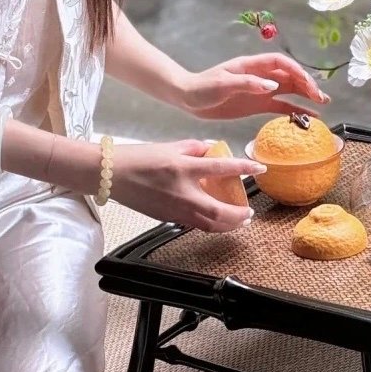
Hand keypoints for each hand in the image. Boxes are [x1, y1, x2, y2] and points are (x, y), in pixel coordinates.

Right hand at [111, 139, 264, 231]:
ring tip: (239, 222)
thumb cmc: (138, 158)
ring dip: (227, 225)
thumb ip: (195, 148)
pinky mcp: (167, 218)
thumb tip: (212, 149)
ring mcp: (174, 209)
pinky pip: (194, 224)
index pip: (222, 168)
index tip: (259, 169)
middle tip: (250, 213)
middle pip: (219, 211)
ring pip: (208, 224)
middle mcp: (182, 192)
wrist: (111, 175)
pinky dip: (209, 225)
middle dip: (238, 215)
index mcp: (184, 168)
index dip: (244, 168)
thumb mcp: (170, 146)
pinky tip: (215, 221)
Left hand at [180, 53, 329, 119]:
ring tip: (323, 103)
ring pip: (289, 90)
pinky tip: (308, 117)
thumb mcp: (222, 84)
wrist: (188, 99)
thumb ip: (247, 84)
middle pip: (289, 76)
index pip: (280, 63)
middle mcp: (260, 76)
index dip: (295, 70)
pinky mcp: (257, 105)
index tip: (307, 82)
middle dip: (306, 84)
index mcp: (251, 66)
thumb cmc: (203, 87)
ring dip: (306, 95)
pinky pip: (280, 106)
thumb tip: (272, 86)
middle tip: (320, 97)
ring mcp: (260, 90)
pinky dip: (295, 110)